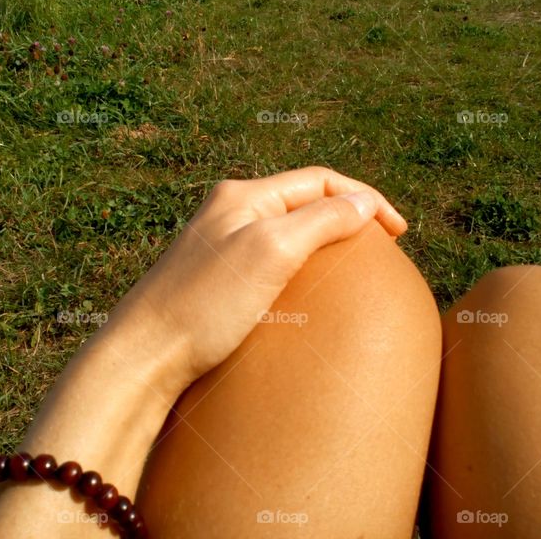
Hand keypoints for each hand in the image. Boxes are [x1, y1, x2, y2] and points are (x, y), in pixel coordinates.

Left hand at [122, 166, 407, 384]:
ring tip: (351, 265)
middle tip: (380, 246)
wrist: (142, 358)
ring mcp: (217, 245)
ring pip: (286, 229)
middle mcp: (227, 211)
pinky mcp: (213, 279)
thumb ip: (320, 219)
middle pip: (302, 200)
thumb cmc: (203, 306)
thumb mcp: (270, 252)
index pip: (319, 181)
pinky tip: (305, 288)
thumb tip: (364, 203)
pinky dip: (299, 264)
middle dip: (345, 215)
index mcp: (241, 195)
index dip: (364, 198)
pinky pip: (269, 258)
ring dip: (323, 238)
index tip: (398, 232)